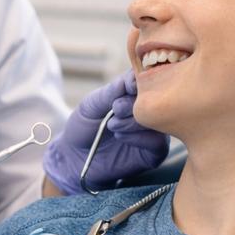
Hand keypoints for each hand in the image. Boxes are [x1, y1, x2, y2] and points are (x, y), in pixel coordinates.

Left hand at [42, 71, 169, 194]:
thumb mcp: (91, 104)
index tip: (128, 87)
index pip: (150, 79)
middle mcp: (150, 110)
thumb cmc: (84, 126)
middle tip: (116, 109)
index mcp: (136, 94)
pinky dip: (139, 138)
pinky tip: (121, 137)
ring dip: (134, 122)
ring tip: (113, 125)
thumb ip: (111, 91)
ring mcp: (154, 131)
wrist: (75, 157)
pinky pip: (158, 142)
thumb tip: (134, 77)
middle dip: (134, 104)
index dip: (141, 81)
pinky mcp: (154, 153)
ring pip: (159, 121)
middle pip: (157, 99)